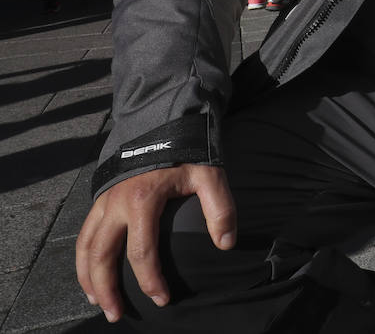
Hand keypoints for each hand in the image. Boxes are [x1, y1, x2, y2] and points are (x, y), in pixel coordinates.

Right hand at [76, 165, 235, 322]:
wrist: (166, 125)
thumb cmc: (189, 153)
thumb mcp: (211, 176)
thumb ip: (221, 209)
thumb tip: (227, 244)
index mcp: (142, 201)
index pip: (141, 253)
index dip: (150, 281)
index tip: (162, 299)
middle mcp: (116, 204)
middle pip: (102, 256)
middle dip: (107, 289)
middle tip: (118, 314)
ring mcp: (104, 202)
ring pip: (85, 247)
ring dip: (89, 278)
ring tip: (100, 302)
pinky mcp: (99, 199)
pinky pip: (84, 234)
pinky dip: (83, 259)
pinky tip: (91, 275)